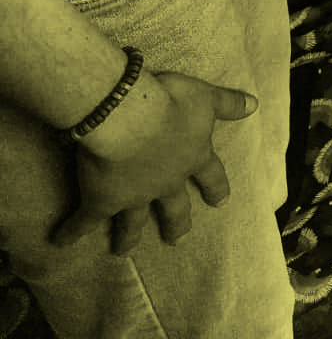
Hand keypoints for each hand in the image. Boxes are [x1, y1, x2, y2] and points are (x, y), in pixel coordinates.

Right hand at [50, 69, 258, 255]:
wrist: (129, 115)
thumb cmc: (171, 101)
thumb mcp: (206, 96)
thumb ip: (228, 103)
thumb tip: (254, 105)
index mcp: (194, 156)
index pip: (211, 174)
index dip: (216, 187)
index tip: (221, 202)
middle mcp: (167, 181)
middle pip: (174, 206)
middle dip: (176, 222)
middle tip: (177, 239)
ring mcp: (134, 194)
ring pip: (133, 220)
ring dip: (128, 235)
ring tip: (124, 251)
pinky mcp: (102, 200)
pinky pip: (85, 220)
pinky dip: (71, 231)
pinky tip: (60, 241)